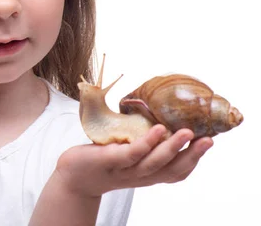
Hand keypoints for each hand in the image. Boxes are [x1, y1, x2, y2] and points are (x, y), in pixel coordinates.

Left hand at [55, 124, 212, 197]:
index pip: (176, 171)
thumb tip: (154, 109)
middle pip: (171, 169)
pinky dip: (147, 143)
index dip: (194, 159)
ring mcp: (126, 170)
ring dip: (173, 148)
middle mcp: (140, 175)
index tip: (209, 142)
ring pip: (154, 162)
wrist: (73, 175)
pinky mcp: (110, 161)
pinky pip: (132, 154)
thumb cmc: (102, 159)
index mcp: (147, 173)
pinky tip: (157, 131)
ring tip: (187, 132)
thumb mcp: (126, 151)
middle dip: (191, 155)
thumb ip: (141, 139)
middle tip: (208, 140)